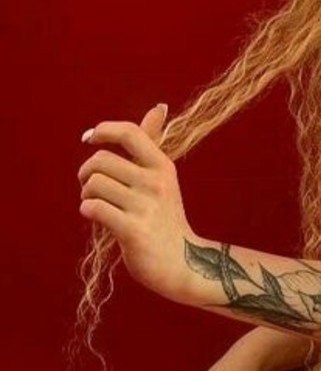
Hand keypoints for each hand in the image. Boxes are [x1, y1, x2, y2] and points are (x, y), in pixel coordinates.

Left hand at [77, 103, 197, 302]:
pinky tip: (97, 217)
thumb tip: (158, 107)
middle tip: (92, 187)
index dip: (103, 130)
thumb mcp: (163, 177)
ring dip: (87, 196)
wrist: (183, 263)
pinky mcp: (134, 231)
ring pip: (94, 185)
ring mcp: (146, 207)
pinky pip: (95, 208)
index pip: (130, 133)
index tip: (89, 138)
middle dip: (86, 173)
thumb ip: (153, 143)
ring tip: (98, 206)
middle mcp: (156, 182)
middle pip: (101, 161)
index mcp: (162, 166)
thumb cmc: (166, 218)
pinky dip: (88, 211)